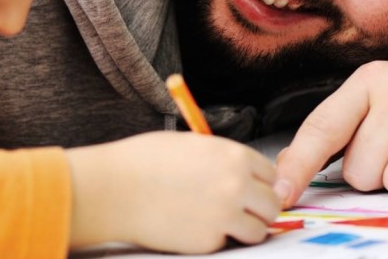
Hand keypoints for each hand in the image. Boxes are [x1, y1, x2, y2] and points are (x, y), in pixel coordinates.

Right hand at [67, 131, 279, 253]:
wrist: (115, 189)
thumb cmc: (144, 161)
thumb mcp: (191, 145)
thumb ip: (222, 158)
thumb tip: (240, 172)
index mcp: (234, 156)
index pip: (271, 175)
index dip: (260, 183)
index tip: (251, 188)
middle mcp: (236, 186)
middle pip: (272, 204)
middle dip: (259, 208)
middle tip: (242, 209)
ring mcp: (225, 216)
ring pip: (259, 230)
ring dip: (245, 228)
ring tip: (222, 221)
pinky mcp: (209, 241)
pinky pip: (226, 242)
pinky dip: (215, 238)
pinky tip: (192, 225)